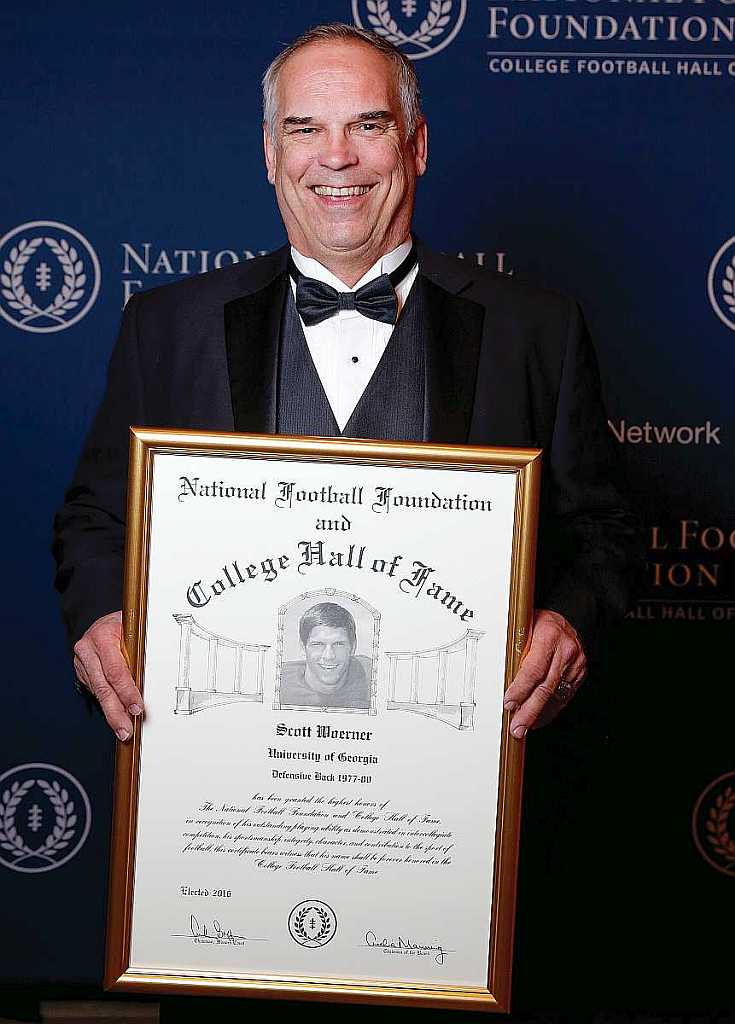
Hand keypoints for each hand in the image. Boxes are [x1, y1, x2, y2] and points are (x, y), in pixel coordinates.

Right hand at [73, 611, 142, 740]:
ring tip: (123, 730)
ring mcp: (82, 663)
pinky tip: (117, 716)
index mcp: (102, 637)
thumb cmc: (121, 623)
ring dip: (112, 713)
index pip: (116, 671)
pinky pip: (96, 691)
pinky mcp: (82, 672)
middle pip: (103, 688)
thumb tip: (159, 668)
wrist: (100, 621)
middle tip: (126, 730)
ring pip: (98, 693)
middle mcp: (88, 650)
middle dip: (116, 712)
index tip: (137, 708)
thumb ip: (141, 646)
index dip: (127, 692)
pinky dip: (108, 704)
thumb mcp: (133, 626)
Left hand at [503, 609, 586, 739]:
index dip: (520, 689)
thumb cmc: (540, 622)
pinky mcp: (580, 674)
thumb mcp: (524, 626)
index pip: (534, 668)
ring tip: (524, 727)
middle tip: (517, 728)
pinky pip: (564, 696)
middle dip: (529, 711)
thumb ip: (515, 648)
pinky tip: (539, 718)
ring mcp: (576, 664)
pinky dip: (550, 709)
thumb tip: (499, 675)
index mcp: (549, 635)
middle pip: (546, 687)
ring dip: (538, 714)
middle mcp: (566, 650)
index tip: (508, 703)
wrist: (567, 619)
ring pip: (556, 695)